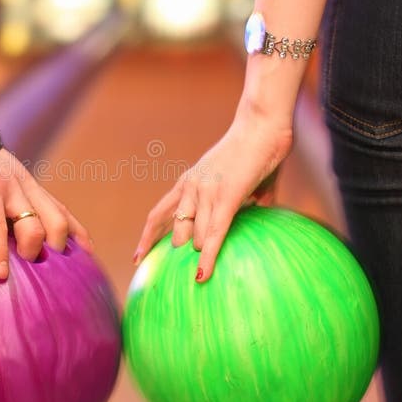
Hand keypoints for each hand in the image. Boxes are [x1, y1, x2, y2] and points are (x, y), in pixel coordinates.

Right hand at [0, 148, 92, 278]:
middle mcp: (26, 187)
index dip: (77, 233)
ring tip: (23, 268)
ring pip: (36, 225)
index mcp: (28, 188)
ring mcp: (10, 188)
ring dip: (33, 251)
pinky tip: (0, 272)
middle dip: (59, 248)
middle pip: (58, 221)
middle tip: (48, 270)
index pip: (62, 211)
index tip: (88, 254)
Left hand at [134, 109, 292, 281]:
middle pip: (176, 231)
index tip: (138, 259)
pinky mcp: (226, 197)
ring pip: (193, 236)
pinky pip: (213, 235)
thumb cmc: (256, 150)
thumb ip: (245, 196)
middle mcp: (190, 188)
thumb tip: (261, 209)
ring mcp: (206, 192)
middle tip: (184, 270)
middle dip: (180, 251)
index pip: (158, 214)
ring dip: (200, 253)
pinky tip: (203, 276)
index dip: (147, 238)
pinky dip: (207, 258)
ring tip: (203, 273)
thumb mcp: (238, 177)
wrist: (262, 126)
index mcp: (188, 182)